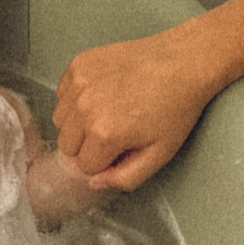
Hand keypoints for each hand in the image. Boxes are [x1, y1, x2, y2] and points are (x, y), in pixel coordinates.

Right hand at [54, 32, 217, 192]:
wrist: (182, 62)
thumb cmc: (175, 105)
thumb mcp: (159, 154)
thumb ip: (125, 177)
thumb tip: (95, 182)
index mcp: (104, 134)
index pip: (85, 166)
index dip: (105, 161)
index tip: (122, 147)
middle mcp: (85, 108)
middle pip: (67, 145)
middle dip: (88, 145)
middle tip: (116, 130)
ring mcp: (79, 84)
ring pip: (60, 120)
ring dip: (78, 122)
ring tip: (108, 110)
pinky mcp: (78, 65)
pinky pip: (62, 94)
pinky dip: (75, 98)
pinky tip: (102, 92)